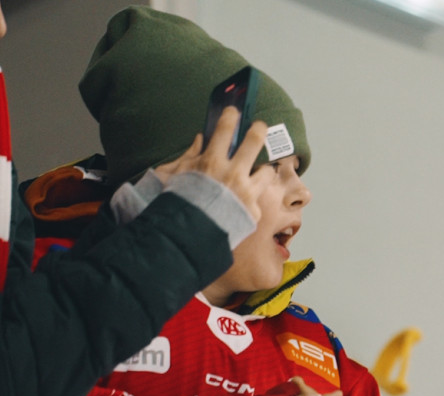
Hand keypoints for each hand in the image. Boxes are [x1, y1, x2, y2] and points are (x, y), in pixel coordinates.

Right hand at [154, 105, 272, 226]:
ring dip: (263, 171)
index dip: (231, 116)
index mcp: (212, 162)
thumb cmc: (179, 204)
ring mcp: (246, 193)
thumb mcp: (177, 175)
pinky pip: (259, 199)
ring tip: (258, 173)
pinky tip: (247, 202)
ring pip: (267, 172)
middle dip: (259, 129)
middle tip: (260, 126)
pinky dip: (253, 199)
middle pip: (255, 141)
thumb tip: (201, 139)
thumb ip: (190, 155)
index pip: (225, 129)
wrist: (188, 235)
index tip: (234, 111)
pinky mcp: (253, 211)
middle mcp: (233, 174)